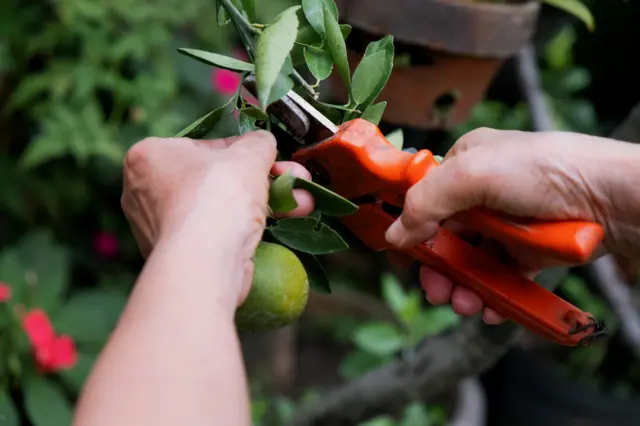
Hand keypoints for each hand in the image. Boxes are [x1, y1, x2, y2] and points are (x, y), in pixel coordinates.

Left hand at [121, 131, 313, 304]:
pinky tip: (279, 228)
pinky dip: (245, 232)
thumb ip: (258, 143)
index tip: (270, 160)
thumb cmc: (219, 195)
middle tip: (293, 181)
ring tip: (303, 205)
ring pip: (220, 210)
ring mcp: (157, 229)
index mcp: (148, 155)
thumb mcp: (250, 154)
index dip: (243, 153)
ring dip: (265, 206)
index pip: (203, 147)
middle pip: (215, 181)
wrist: (206, 261)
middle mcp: (144, 192)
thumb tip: (262, 142)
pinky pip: (215, 236)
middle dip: (262, 182)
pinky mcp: (175, 259)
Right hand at [385, 127, 639, 323]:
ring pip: (471, 261)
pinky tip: (491, 308)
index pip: (424, 196)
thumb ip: (425, 203)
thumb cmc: (544, 171)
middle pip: (445, 236)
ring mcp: (507, 224)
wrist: (611, 198)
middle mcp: (483, 193)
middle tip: (435, 291)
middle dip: (438, 267)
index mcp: (466, 163)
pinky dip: (493, 295)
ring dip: (463, 286)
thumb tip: (393, 236)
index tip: (402, 257)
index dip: (409, 227)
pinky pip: (501, 276)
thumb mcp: (473, 175)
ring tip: (465, 304)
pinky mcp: (529, 250)